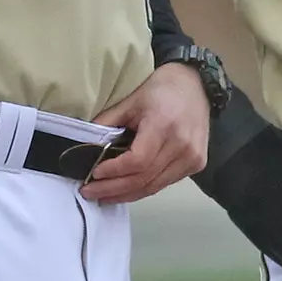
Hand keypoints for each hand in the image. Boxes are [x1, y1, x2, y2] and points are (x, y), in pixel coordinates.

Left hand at [80, 63, 210, 203]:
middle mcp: (182, 145)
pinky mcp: (197, 164)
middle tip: (90, 192)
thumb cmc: (162, 89)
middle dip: (114, 189)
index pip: (137, 161)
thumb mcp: (131, 101)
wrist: (196, 85)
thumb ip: (108, 123)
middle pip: (144, 179)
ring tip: (104, 196)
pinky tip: (127, 189)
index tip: (94, 173)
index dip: (114, 171)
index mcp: (164, 125)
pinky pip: (165, 183)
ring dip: (127, 194)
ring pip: (154, 186)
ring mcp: (192, 157)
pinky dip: (144, 188)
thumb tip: (85, 145)